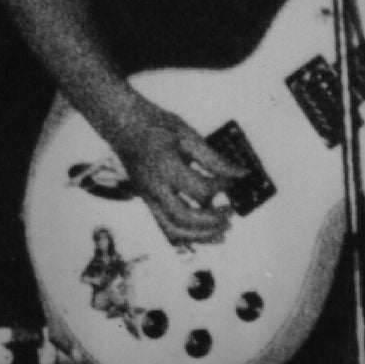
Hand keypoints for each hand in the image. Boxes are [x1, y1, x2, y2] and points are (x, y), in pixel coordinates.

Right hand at [99, 91, 240, 244]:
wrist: (123, 127)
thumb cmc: (157, 126)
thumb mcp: (188, 135)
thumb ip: (214, 159)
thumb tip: (240, 175)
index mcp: (166, 168)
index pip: (201, 189)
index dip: (222, 187)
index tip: (234, 178)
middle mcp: (154, 188)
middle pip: (184, 219)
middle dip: (212, 221)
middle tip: (231, 213)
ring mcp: (148, 198)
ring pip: (172, 230)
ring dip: (201, 236)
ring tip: (223, 230)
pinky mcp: (148, 202)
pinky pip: (167, 227)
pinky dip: (188, 235)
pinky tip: (206, 233)